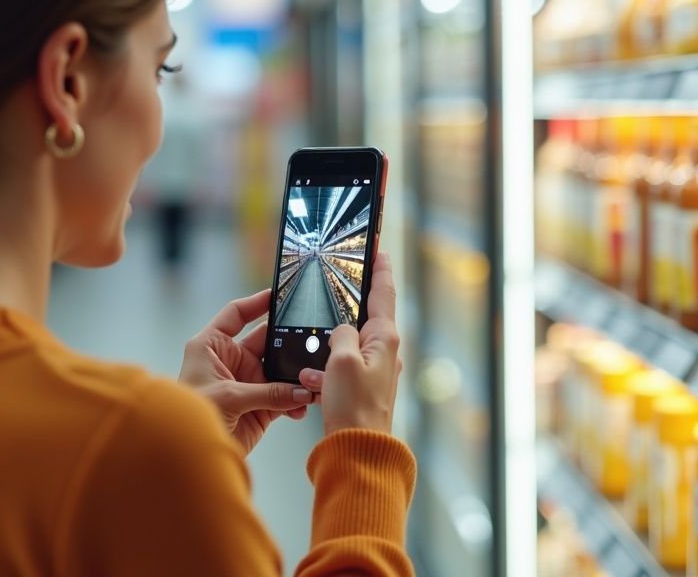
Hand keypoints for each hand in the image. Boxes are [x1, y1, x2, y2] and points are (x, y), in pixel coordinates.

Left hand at [180, 290, 314, 453]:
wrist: (187, 456)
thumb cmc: (192, 417)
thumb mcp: (229, 397)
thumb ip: (268, 393)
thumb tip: (302, 391)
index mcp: (212, 346)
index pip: (236, 314)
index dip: (257, 302)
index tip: (279, 294)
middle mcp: (231, 361)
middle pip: (266, 341)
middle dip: (289, 342)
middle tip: (312, 340)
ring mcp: (246, 384)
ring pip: (279, 371)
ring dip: (296, 375)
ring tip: (315, 376)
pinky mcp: (258, 408)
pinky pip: (284, 398)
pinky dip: (296, 401)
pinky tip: (306, 403)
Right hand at [298, 252, 401, 434]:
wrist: (357, 450)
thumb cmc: (354, 407)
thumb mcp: (341, 360)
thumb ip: (340, 334)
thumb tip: (341, 330)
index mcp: (384, 338)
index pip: (383, 292)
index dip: (379, 267)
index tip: (378, 246)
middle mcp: (384, 351)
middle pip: (360, 319)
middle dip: (336, 318)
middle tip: (325, 306)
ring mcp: (374, 369)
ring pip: (342, 346)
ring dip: (323, 354)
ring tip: (313, 374)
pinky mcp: (361, 386)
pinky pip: (336, 369)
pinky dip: (322, 373)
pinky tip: (312, 386)